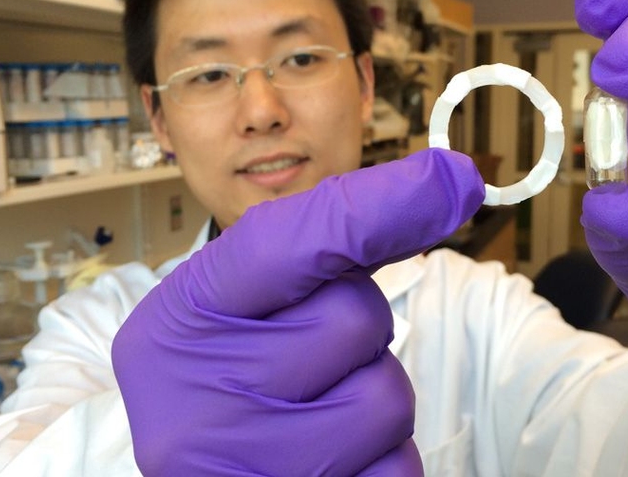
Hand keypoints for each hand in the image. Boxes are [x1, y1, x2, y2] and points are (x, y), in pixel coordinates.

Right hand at [112, 148, 483, 474]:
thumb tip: (438, 193)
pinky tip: (329, 460)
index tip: (453, 179)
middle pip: (354, 319)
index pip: (285, 244)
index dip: (376, 207)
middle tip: (310, 356)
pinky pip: (395, 470)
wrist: (175, 471)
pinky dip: (381, 460)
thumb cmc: (217, 376)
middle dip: (359, 330)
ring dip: (372, 397)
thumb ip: (317, 252)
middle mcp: (201, 389)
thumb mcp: (234, 306)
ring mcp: (243, 460)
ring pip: (386, 400)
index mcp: (187, 315)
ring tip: (315, 414)